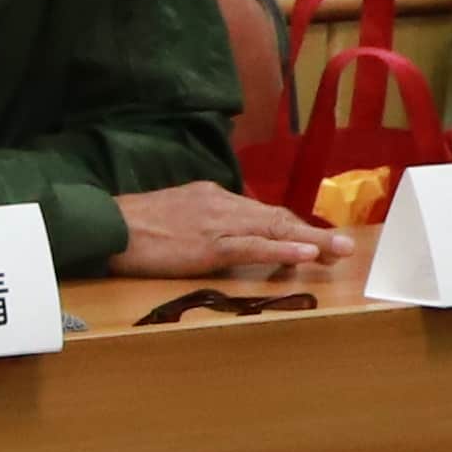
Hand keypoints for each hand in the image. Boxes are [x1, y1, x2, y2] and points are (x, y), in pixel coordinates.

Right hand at [110, 180, 348, 281]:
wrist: (106, 225)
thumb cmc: (130, 225)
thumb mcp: (172, 214)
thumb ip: (199, 220)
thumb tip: (217, 233)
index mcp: (212, 197)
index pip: (261, 213)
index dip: (291, 228)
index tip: (314, 240)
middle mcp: (222, 205)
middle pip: (277, 218)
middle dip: (314, 233)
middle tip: (345, 246)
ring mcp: (218, 224)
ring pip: (274, 230)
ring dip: (312, 241)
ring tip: (340, 251)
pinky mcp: (209, 246)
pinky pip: (253, 247)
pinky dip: (283, 250)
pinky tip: (307, 254)